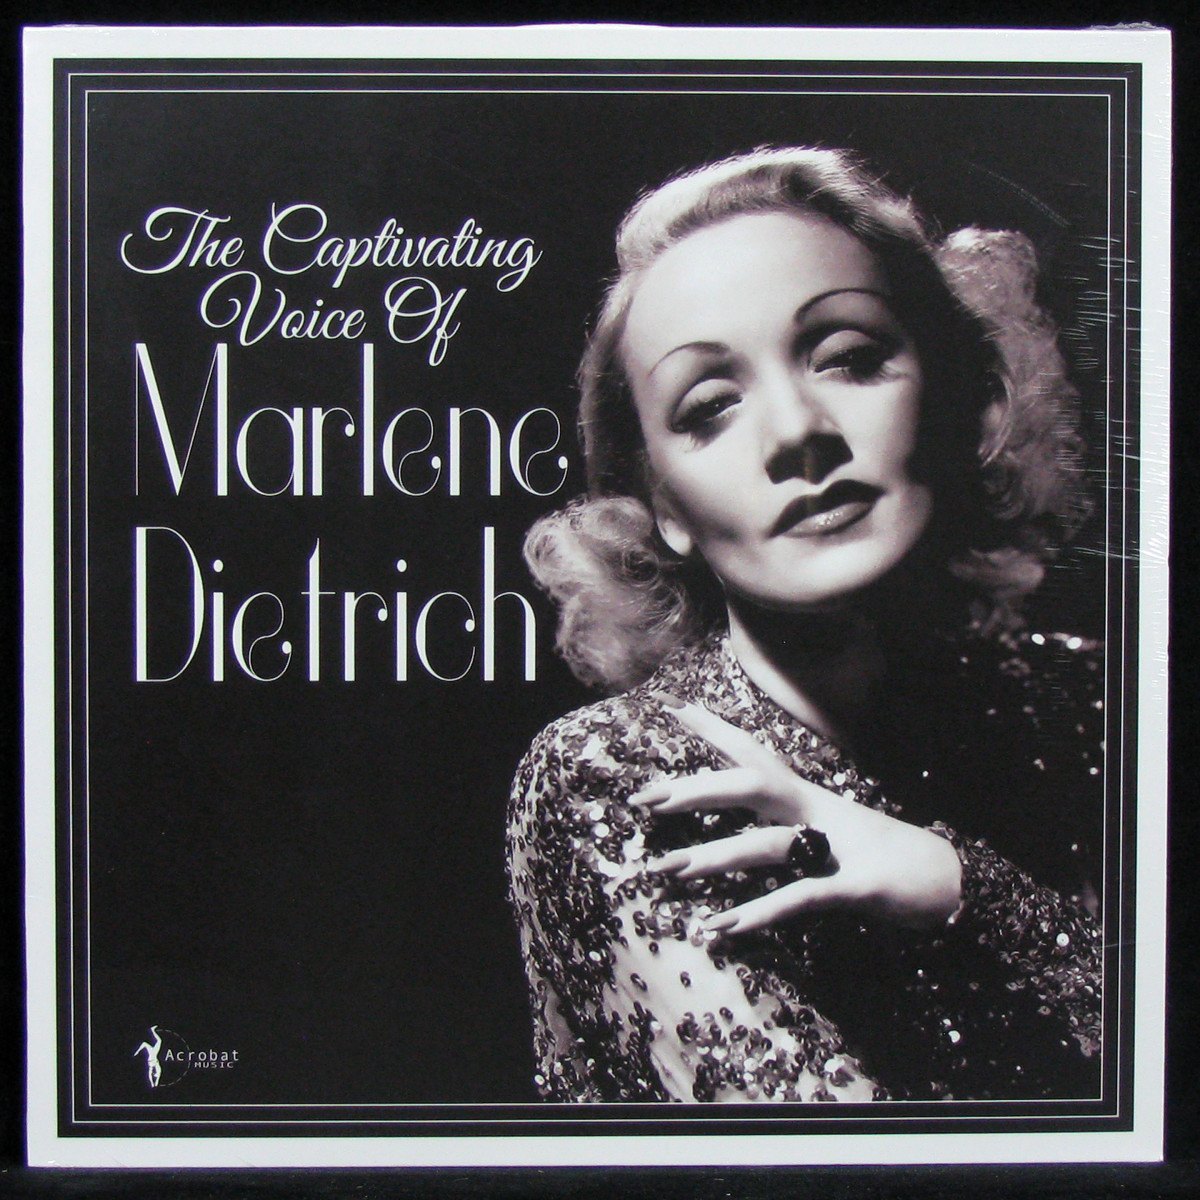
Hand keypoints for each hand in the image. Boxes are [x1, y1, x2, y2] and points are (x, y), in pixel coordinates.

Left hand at [630, 697, 961, 934]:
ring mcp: (840, 848)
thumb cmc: (883, 858)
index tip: (673, 707)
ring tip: (666, 870)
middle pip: (754, 784)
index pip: (757, 754)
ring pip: (768, 844)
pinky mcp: (857, 889)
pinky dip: (760, 912)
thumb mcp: (830, 834)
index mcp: (810, 799)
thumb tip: (742, 836)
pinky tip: (724, 926)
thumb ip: (786, 829)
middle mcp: (820, 813)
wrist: (955, 882)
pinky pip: (800, 898)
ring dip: (715, 857)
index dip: (717, 730)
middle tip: (644, 798)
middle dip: (698, 788)